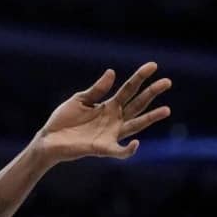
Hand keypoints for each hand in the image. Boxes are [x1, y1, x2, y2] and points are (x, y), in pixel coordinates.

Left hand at [33, 63, 172, 164]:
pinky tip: (137, 143)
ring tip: (166, 110)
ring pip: (135, 125)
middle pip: (137, 104)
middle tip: (167, 82)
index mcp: (109, 106)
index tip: (153, 65)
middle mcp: (114, 119)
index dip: (140, 77)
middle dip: (151, 93)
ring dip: (150, 118)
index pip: (129, 90)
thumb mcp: (80, 99)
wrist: (49, 139)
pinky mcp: (101, 148)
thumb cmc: (64, 119)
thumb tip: (112, 72)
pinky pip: (119, 151)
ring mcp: (110, 134)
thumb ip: (97, 89)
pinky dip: (128, 150)